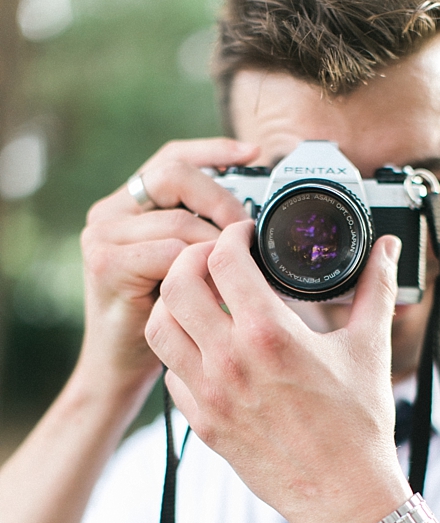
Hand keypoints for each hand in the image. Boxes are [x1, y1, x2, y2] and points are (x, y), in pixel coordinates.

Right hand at [77, 138, 257, 401]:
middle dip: (221, 200)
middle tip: (249, 233)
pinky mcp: (105, 264)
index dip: (214, 150)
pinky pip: (169, 252)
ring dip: (215, 247)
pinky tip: (214, 291)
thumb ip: (203, 236)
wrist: (123, 372)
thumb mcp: (186, 270)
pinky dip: (199, 269)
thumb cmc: (163, 323)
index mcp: (127, 207)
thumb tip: (253, 219)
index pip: (172, 158)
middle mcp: (108, 214)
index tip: (255, 152)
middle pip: (174, 175)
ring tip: (235, 276)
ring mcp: (102, 237)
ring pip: (178, 221)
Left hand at [144, 222, 411, 522]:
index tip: (245, 236)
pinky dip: (179, 352)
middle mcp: (230, 361)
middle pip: (176, 284)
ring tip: (199, 299)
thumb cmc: (359, 425)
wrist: (343, 495)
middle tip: (213, 259)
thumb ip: (376, 288)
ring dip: (173, 304)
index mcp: (269, 334)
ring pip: (158, 328)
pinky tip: (205, 349)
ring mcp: (209, 395)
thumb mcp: (370, 348)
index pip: (223, 259)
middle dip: (190, 258)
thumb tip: (386, 249)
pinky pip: (170, 374)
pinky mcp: (203, 424)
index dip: (231, 236)